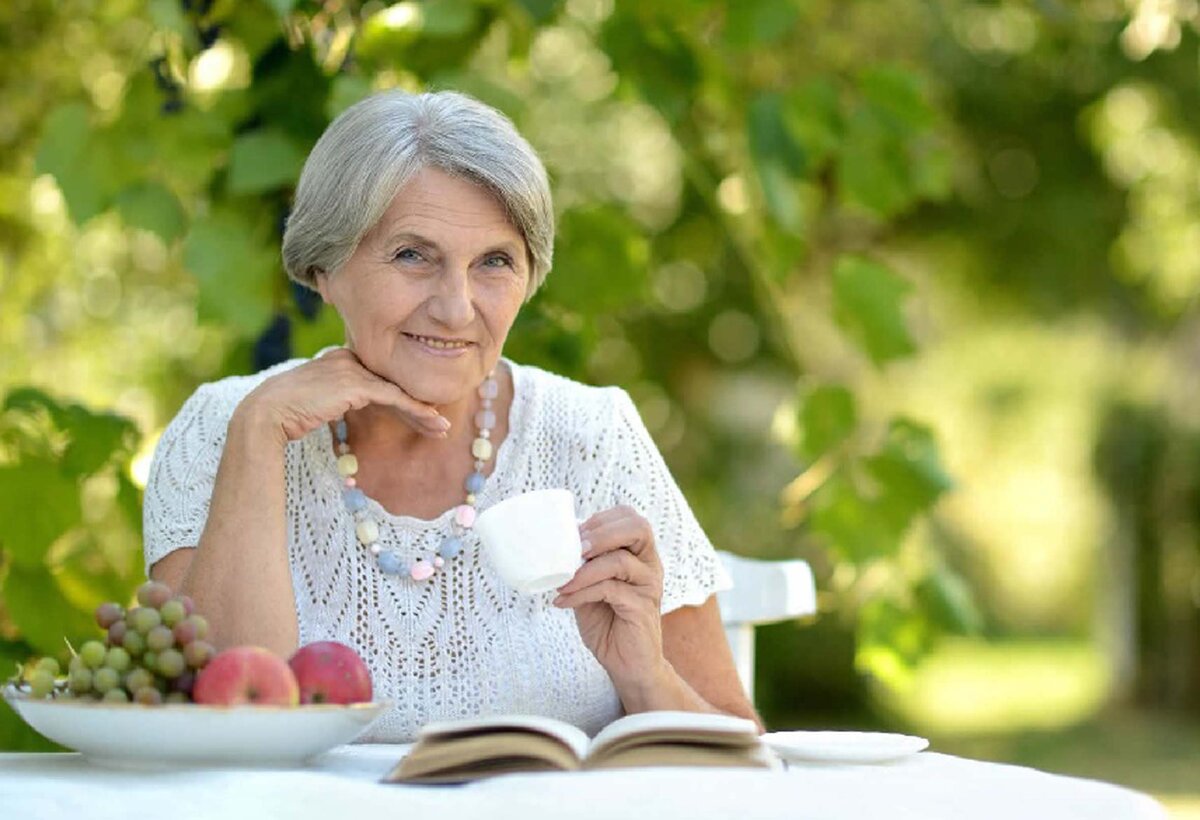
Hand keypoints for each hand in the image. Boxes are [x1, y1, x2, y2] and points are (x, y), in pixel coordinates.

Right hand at [237, 347, 448, 443]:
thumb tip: (349, 405)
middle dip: (417, 406)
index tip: (421, 417)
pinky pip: (394, 397)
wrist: (266, 414)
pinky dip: (416, 410)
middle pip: (392, 383)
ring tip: (443, 428)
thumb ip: (337, 396)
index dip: (402, 399)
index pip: (379, 379)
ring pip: (397, 390)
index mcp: (340, 357)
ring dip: (423, 412)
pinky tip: (433, 421)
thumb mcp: (316, 400)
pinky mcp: (356, 384)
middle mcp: (348, 357)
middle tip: (440, 424)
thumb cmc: (284, 413)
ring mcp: (352, 368)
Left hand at [553, 505, 665, 691]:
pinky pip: (609, 590)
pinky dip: (581, 593)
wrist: (627, 664)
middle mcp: (650, 565)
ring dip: (584, 569)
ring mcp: (649, 586)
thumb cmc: (608, 622)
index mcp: (640, 554)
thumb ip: (583, 565)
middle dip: (601, 533)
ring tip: (561, 582)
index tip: (575, 534)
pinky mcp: (641, 608)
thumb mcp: (591, 587)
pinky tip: (564, 602)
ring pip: (620, 561)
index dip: (602, 519)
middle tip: (574, 549)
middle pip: (638, 528)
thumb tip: (555, 546)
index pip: (631, 518)